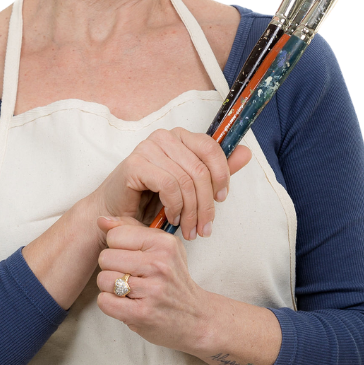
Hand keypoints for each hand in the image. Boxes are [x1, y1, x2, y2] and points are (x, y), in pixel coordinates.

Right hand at [90, 127, 251, 247]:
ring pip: (186, 179)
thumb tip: (246, 152)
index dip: (221, 176)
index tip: (221, 201)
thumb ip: (216, 171)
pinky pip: (169, 185)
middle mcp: (164, 136)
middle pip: (200, 169)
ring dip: (191, 210)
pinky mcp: (135, 164)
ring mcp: (147, 147)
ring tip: (189, 228)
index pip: (211, 148)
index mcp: (180, 136)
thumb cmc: (152, 199)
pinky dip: (174, 206)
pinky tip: (172, 217)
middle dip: (206, 204)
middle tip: (204, 228)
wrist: (117, 213)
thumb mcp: (191, 186)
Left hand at [94, 215, 211, 353]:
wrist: (196, 317)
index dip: (117, 247)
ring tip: (129, 291)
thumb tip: (101, 219)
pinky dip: (110, 304)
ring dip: (110, 287)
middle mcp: (159, 264)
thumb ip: (131, 230)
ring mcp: (151, 290)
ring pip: (103, 279)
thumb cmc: (173, 280)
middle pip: (105, 257)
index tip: (132, 258)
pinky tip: (126, 304)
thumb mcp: (161, 248)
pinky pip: (105, 301)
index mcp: (164, 243)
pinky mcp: (142, 313)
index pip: (115, 235)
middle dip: (112, 268)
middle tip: (130, 277)